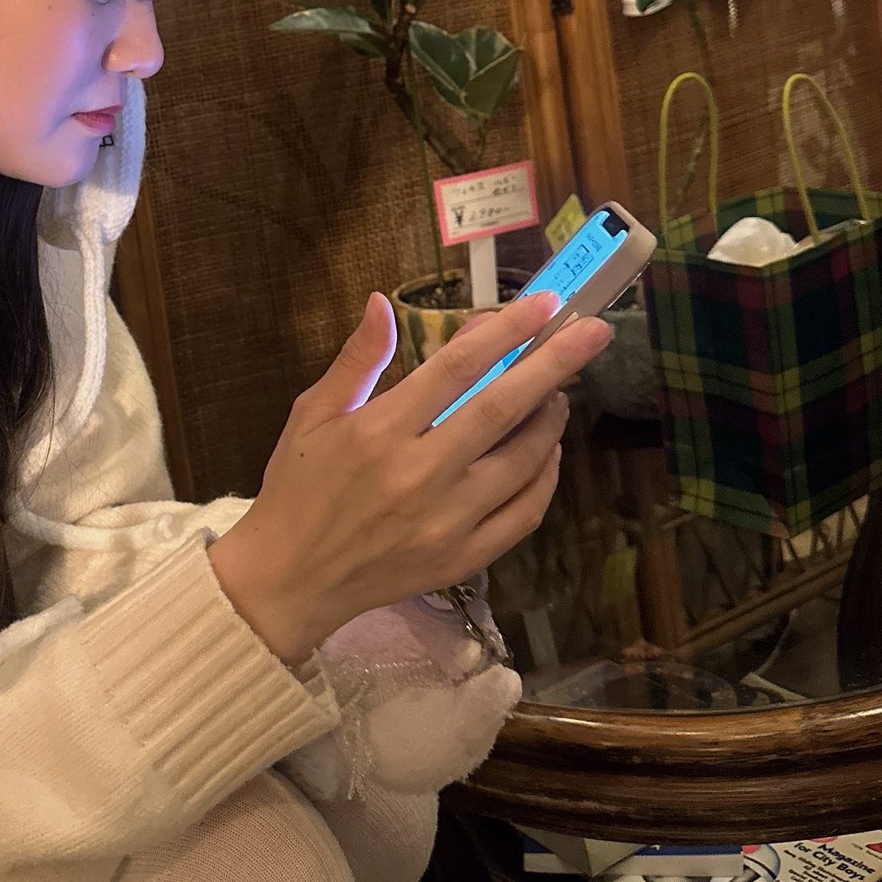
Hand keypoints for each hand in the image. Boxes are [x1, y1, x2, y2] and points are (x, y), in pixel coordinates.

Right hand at [208, 290, 610, 663]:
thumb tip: (382, 302)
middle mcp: (420, 473)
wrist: (288, 579)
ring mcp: (447, 521)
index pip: (456, 368)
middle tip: (593, 331)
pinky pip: (522, 515)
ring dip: (550, 421)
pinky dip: (544, 480)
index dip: (504, 331)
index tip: (543, 304)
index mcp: (380, 430)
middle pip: (502, 408)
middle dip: (554, 364)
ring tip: (560, 390)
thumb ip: (356, 359)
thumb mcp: (312, 413)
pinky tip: (547, 453)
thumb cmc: (296, 487)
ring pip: (521, 462)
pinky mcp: (461, 559)